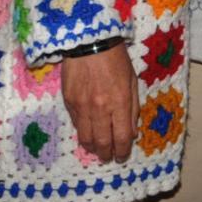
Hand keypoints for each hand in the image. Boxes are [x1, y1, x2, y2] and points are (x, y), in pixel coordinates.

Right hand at [61, 41, 138, 162]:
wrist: (90, 44)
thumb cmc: (116, 60)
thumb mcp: (132, 81)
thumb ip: (133, 108)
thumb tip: (131, 133)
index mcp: (120, 101)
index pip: (121, 136)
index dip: (122, 150)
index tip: (122, 156)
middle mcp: (100, 108)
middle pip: (102, 142)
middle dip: (107, 154)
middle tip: (110, 158)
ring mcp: (82, 107)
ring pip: (85, 138)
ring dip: (93, 148)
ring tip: (99, 150)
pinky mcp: (69, 103)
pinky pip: (76, 125)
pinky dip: (83, 134)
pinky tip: (88, 135)